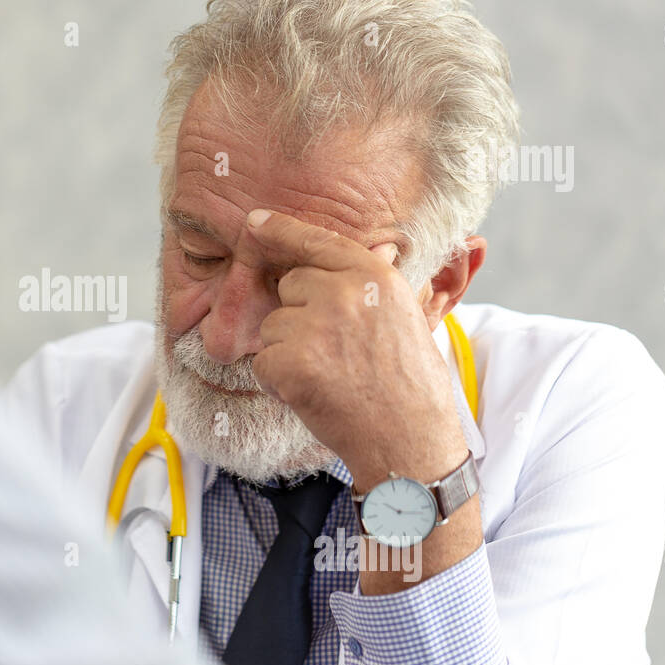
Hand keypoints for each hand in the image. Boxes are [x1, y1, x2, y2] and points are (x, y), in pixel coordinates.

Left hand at [244, 208, 468, 495]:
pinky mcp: (290, 361)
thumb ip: (375, 284)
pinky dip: (278, 382)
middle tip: (336, 352)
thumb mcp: (408, 317)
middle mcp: (343, 292)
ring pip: (273, 326)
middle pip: (290, 286)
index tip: (254, 223)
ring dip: (289, 352)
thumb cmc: (410, 385)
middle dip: (300, 315)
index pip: (317, 241)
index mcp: (375, 275)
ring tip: (330, 377)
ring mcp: (314, 326)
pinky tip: (313, 394)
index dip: (281, 231)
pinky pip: (262, 362)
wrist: (409, 442)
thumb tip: (377, 244)